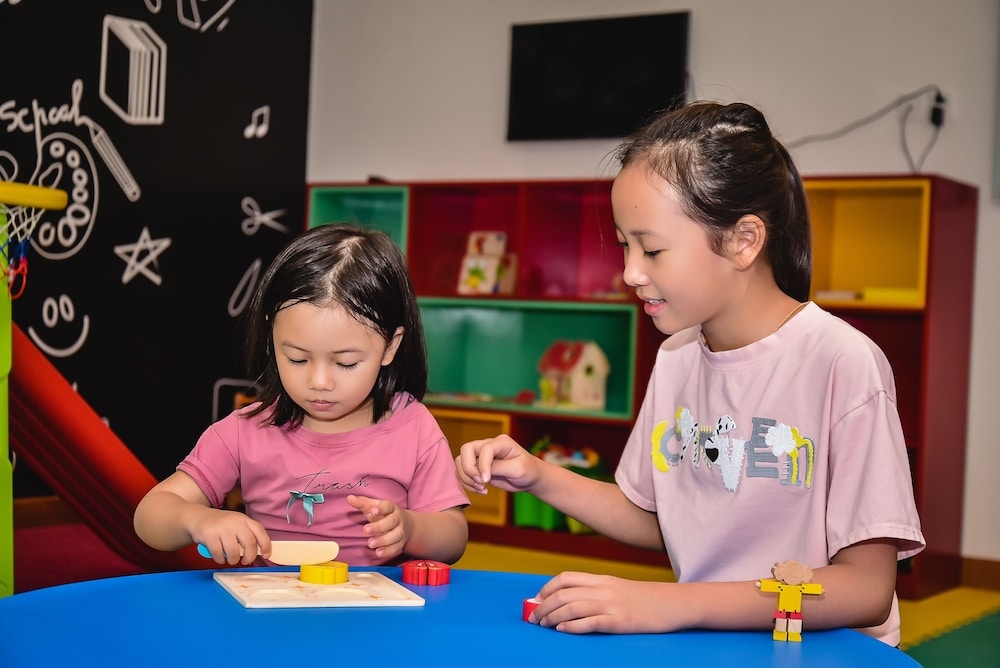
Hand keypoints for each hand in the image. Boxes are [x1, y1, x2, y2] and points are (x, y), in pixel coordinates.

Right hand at [190, 508, 271, 565]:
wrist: (197, 517)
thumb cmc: (220, 525)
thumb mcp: (236, 524)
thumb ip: (246, 534)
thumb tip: (260, 552)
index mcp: (244, 519)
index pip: (260, 532)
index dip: (266, 545)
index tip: (266, 556)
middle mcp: (235, 522)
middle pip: (249, 542)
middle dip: (250, 556)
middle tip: (245, 561)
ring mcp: (222, 528)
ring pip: (234, 551)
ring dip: (233, 560)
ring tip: (230, 560)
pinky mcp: (209, 535)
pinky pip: (218, 554)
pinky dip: (220, 560)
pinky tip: (220, 558)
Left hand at [347, 494, 408, 559]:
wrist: (405, 525)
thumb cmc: (384, 515)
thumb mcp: (374, 507)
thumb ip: (362, 503)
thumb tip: (349, 498)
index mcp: (391, 508)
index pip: (387, 506)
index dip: (381, 508)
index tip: (372, 511)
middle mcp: (398, 519)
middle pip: (392, 521)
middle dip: (379, 526)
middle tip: (365, 530)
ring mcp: (400, 531)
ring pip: (395, 535)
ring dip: (383, 540)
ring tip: (370, 543)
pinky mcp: (400, 543)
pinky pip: (396, 548)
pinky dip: (388, 551)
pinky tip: (378, 552)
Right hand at [455, 434, 540, 493]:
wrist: (529, 478)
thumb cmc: (528, 470)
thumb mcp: (517, 469)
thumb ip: (498, 468)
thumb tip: (481, 473)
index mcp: (501, 442)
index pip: (484, 449)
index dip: (483, 465)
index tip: (486, 481)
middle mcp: (488, 445)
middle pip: (466, 450)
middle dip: (468, 468)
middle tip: (481, 482)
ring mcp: (481, 456)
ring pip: (461, 461)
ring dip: (467, 477)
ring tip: (482, 488)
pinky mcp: (477, 467)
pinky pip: (463, 473)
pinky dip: (468, 483)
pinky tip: (482, 490)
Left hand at [529, 571, 677, 634]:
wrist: (673, 604)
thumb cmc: (645, 599)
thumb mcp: (618, 588)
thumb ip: (597, 592)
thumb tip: (570, 601)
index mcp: (602, 579)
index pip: (566, 578)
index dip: (547, 588)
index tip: (537, 600)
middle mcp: (604, 589)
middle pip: (564, 594)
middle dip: (543, 606)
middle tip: (534, 619)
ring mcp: (612, 605)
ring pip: (572, 607)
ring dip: (552, 617)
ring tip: (544, 626)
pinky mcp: (620, 621)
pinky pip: (590, 622)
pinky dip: (572, 626)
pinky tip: (562, 630)